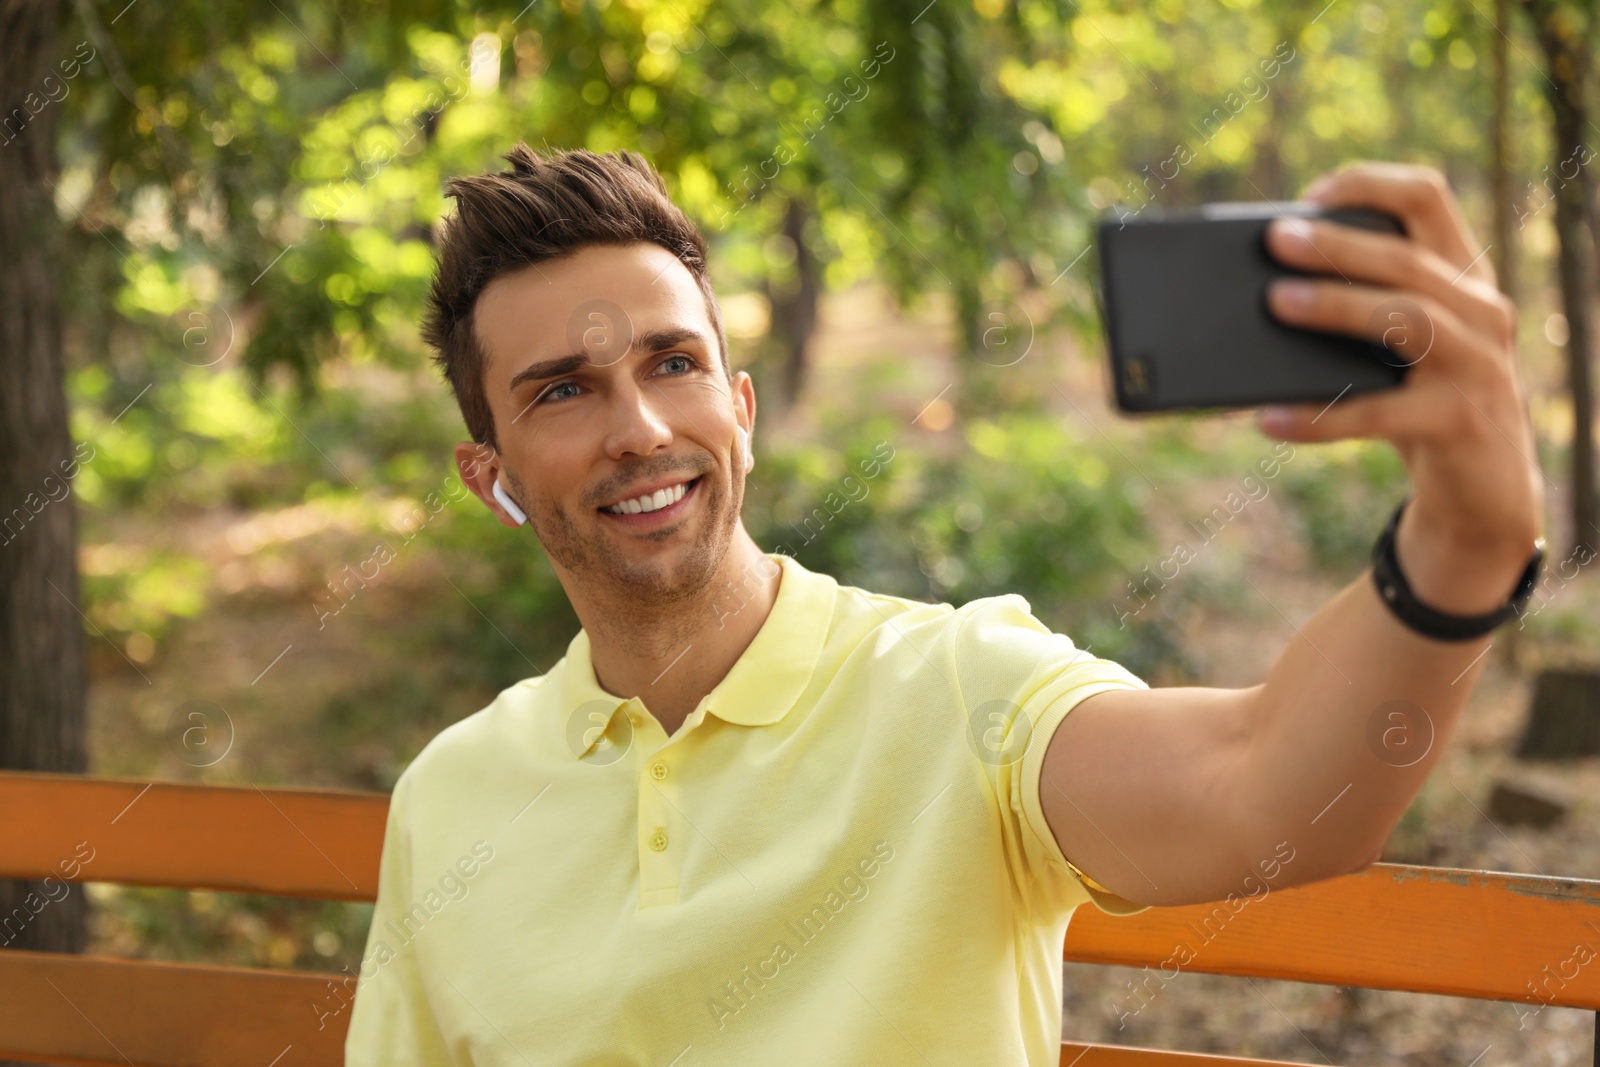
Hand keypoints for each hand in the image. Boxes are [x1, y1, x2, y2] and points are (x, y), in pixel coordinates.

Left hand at [1257, 162, 1544, 612]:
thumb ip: (1357, 310)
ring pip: (1406, 319)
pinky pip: (1382, 413)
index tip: (1311, 195)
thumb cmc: (1419, 401)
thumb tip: (1259, 294)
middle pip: (1407, 258)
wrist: (1483, 489)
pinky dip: (1321, 416)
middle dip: (1337, 244)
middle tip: (1275, 239)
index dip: (1370, 185)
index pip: (1427, 197)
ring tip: (1274, 304)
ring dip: (1337, 305)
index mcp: (1462, 274)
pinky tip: (1270, 420)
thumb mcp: (1396, 347)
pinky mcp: (1462, 421)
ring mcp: (1479, 365)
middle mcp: (1481, 309)